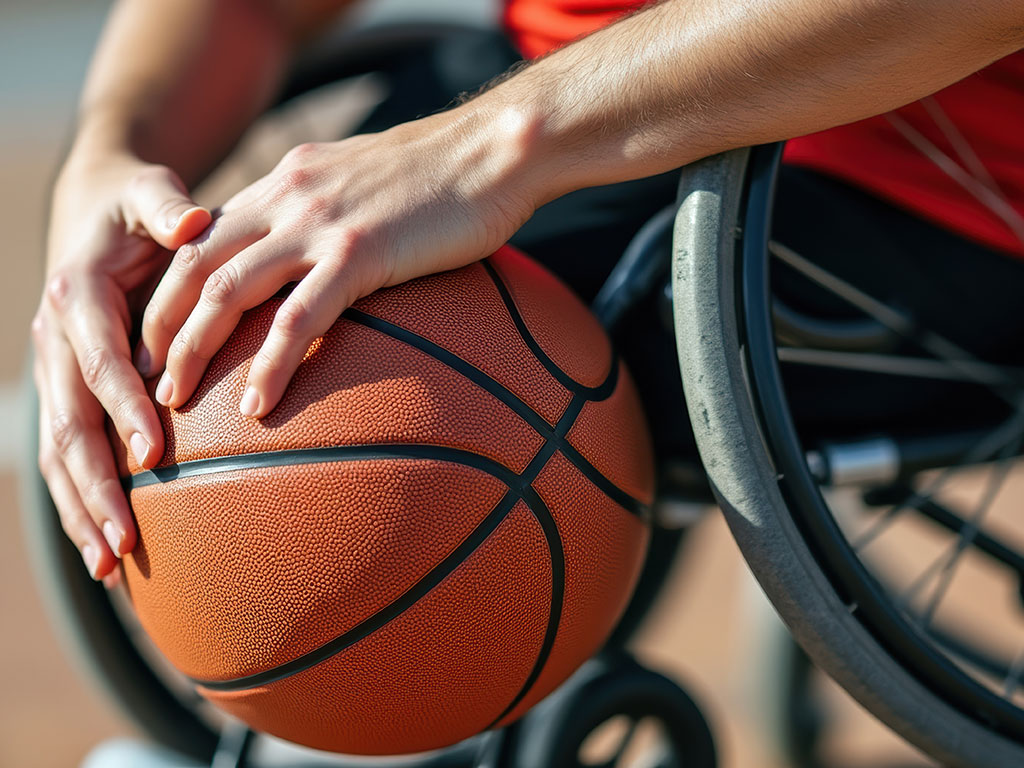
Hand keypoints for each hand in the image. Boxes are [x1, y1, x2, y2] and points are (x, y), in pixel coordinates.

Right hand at [34, 148, 210, 580]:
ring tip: (111, 567)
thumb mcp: (149, 194)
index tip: (153, 452)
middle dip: (95, 487)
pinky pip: (68, 454)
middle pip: (69, 426)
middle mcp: (55, 341)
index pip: (99, 362)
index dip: (122, 406)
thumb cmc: (136, 207)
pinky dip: (82, 500)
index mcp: (76, 297)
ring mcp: (54, 372)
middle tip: (125, 543)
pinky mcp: (66, 392)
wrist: (93, 211)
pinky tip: (106, 546)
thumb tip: (195, 221)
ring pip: (58, 453)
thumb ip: (168, 208)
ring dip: (81, 510)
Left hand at [139, 110, 533, 417]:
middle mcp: (286, 197)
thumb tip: (322, 261)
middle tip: (146, 377)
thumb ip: (329, 216)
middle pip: (194, 264)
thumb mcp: (365, 184)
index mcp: (285, 182)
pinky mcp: (358, 252)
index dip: (168, 288)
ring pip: (227, 290)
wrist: (492, 151)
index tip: (157, 335)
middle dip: (158, 324)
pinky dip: (270, 364)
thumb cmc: (444, 176)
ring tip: (174, 398)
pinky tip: (257, 406)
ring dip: (192, 348)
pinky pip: (298, 318)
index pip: (203, 236)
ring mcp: (319, 224)